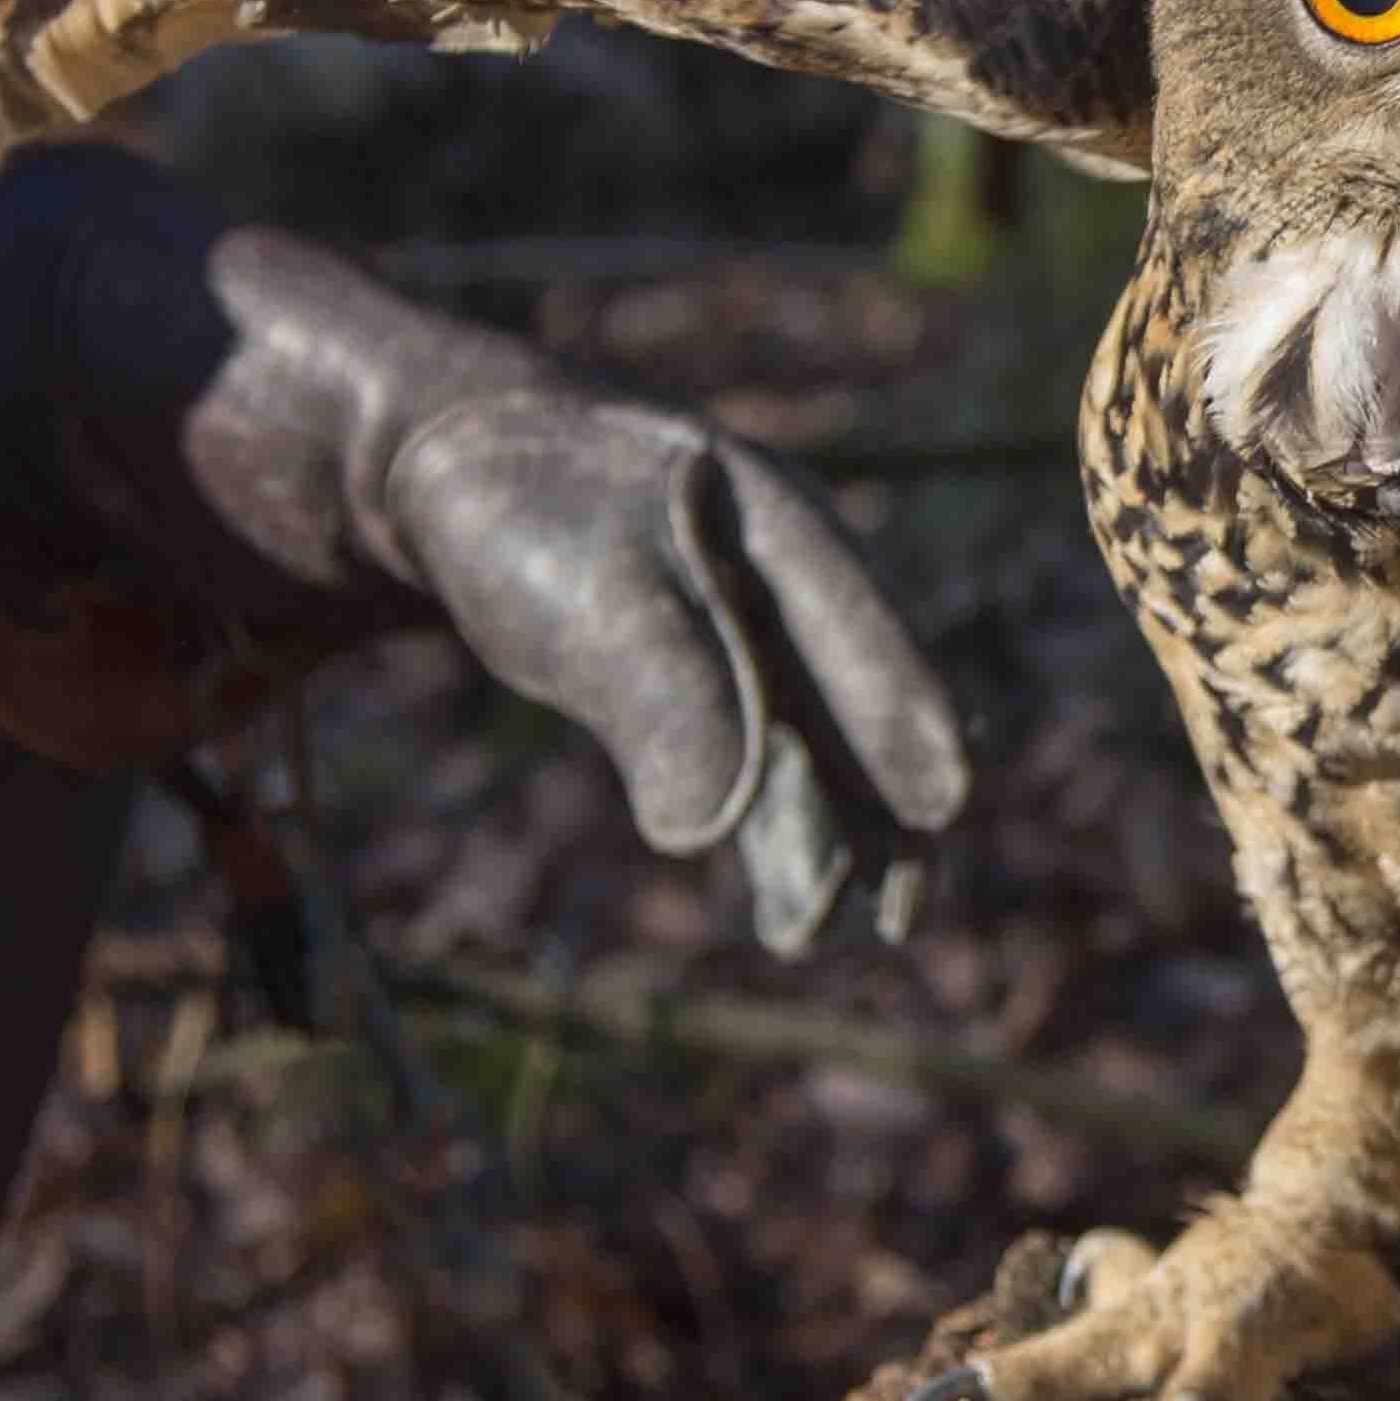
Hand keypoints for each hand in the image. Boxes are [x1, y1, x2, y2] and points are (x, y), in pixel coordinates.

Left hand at [177, 230, 971, 952]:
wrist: (457, 464)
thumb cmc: (525, 511)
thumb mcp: (588, 595)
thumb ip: (662, 697)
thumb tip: (706, 833)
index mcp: (783, 529)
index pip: (865, 637)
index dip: (905, 721)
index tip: (942, 808)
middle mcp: (796, 585)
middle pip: (866, 709)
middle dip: (881, 814)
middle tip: (898, 920)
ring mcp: (763, 629)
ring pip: (822, 747)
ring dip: (826, 840)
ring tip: (804, 936)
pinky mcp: (719, 670)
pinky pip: (769, 760)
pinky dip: (774, 829)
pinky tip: (778, 903)